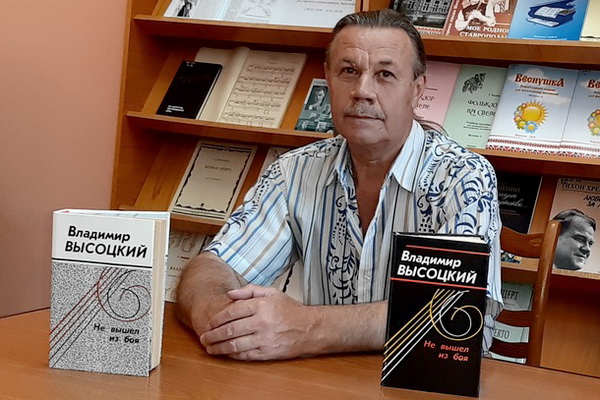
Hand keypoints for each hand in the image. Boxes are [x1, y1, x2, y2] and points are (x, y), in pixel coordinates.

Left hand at [199, 284, 315, 360]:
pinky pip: (245, 355)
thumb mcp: (272, 293)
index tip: (209, 323)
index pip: (232, 311)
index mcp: (262, 305)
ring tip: (210, 347)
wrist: (310, 329)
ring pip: (235, 344)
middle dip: (213, 334)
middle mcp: (262, 322)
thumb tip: (230, 294)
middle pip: (230, 329)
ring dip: (219, 347)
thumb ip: (250, 291)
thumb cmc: (291, 310)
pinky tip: (226, 353)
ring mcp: (265, 339)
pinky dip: (233, 355)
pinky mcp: (268, 352)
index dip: (217, 318)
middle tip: (204, 337)